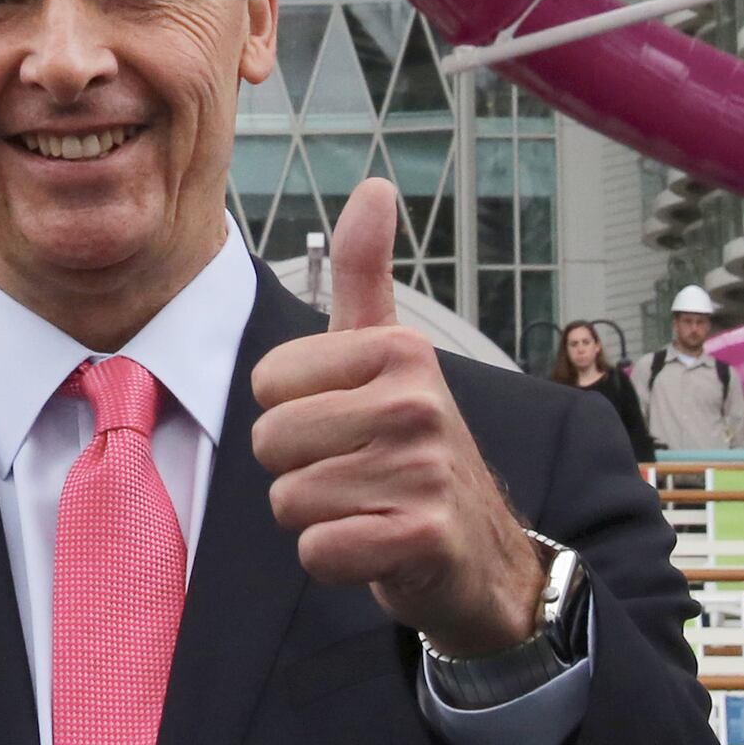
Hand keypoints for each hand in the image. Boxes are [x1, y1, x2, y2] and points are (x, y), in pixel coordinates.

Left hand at [252, 179, 539, 661]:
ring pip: (289, 499)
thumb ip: (367, 274)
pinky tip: (378, 546)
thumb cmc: (411, 448)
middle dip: (299, 469)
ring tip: (369, 506)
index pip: (265, 383)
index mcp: (400, 350)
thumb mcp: (389, 356)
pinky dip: (335, 560)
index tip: (346, 424)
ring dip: (318, 517)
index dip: (292, 413)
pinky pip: (318, 550)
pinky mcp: (422, 536)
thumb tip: (376, 184)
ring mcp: (424, 470)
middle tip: (356, 473)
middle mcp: (417, 401)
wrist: (478, 553)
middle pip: (270, 441)